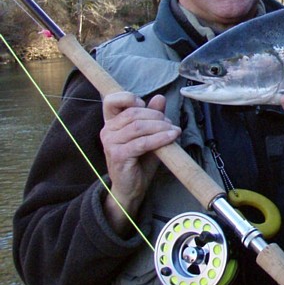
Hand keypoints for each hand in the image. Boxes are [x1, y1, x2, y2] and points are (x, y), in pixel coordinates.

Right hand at [99, 92, 180, 234]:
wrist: (131, 187)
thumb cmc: (140, 160)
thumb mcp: (149, 134)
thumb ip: (152, 116)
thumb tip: (159, 97)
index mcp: (111, 122)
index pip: (112, 100)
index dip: (129, 97)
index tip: (145, 106)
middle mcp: (107, 130)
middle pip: (133, 113)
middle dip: (156, 116)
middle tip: (170, 124)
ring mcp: (110, 142)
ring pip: (138, 127)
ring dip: (161, 127)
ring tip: (174, 131)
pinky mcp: (118, 155)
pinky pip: (142, 142)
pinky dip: (160, 138)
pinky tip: (172, 137)